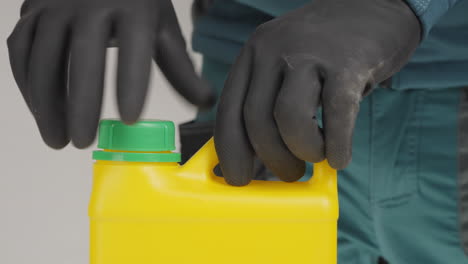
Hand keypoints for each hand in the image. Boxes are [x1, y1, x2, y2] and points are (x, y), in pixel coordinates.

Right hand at [7, 0, 214, 148]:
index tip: (129, 120)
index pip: (134, 46)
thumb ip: (181, 69)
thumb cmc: (137, 5)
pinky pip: (20, 51)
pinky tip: (42, 112)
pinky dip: (27, 86)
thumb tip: (206, 104)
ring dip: (46, 104)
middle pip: (83, 55)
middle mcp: (90, 1)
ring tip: (59, 140)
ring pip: (42, 56)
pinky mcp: (30, 11)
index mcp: (134, 6)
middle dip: (82, 103)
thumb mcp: (163, 32)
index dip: (131, 83)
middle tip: (85, 143)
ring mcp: (55, 5)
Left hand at [215, 0, 420, 185]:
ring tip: (318, 157)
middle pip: (256, 119)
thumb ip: (268, 105)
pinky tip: (340, 158)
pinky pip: (336, 114)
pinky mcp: (348, 62)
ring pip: (289, 118)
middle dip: (271, 159)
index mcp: (253, 54)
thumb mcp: (286, 67)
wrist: (375, 4)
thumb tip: (254, 161)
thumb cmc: (326, 51)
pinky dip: (337, 145)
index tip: (239, 179)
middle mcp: (273, 49)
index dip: (230, 152)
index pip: (228, 110)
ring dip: (303, 151)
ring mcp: (310, 52)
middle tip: (289, 175)